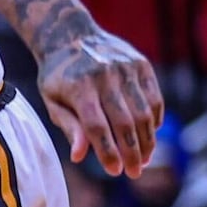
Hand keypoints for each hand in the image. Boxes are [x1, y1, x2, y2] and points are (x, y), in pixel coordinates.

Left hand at [38, 27, 162, 178]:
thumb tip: (80, 156)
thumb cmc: (58, 76)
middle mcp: (106, 77)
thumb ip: (68, 126)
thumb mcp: (52, 100)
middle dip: (132, 151)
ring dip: (147, 139)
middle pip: (125, 122)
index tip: (114, 172)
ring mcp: (127, 69)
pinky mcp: (142, 64)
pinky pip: (154, 98)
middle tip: (134, 172)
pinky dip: (155, 119)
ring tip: (144, 159)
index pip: (98, 127)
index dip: (108, 152)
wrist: (70, 35)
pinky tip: (150, 135)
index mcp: (79, 88)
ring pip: (144, 112)